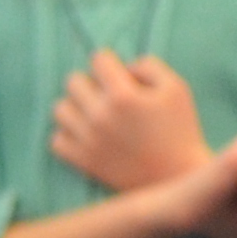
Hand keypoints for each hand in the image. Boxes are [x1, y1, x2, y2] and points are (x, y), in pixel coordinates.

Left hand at [47, 50, 207, 193]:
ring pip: (60, 109)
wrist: (177, 177)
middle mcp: (100, 116)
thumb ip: (148, 66)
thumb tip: (122, 67)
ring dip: (76, 107)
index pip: (98, 60)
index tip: (120, 76)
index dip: (110, 63)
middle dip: (91, 83)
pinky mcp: (82, 161)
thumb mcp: (176, 87)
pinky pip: (56, 140)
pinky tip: (88, 135)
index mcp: (123, 95)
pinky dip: (68, 135)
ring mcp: (87, 140)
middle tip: (109, 96)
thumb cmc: (180, 129)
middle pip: (73, 81)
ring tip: (96, 114)